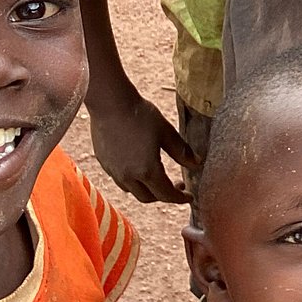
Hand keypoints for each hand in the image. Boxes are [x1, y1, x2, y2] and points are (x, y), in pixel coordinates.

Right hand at [87, 84, 198, 204]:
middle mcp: (128, 176)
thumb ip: (182, 151)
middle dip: (164, 196)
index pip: (166, 195)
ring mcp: (114, 172)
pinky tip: (139, 166)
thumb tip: (197, 163)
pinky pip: (121, 180)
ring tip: (158, 176)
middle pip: (148, 198)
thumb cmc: (141, 115)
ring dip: (148, 189)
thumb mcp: (167, 132)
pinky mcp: (104, 164)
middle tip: (176, 185)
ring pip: (133, 191)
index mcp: (147, 170)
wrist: (110, 103)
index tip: (189, 196)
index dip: (180, 198)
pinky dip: (133, 181)